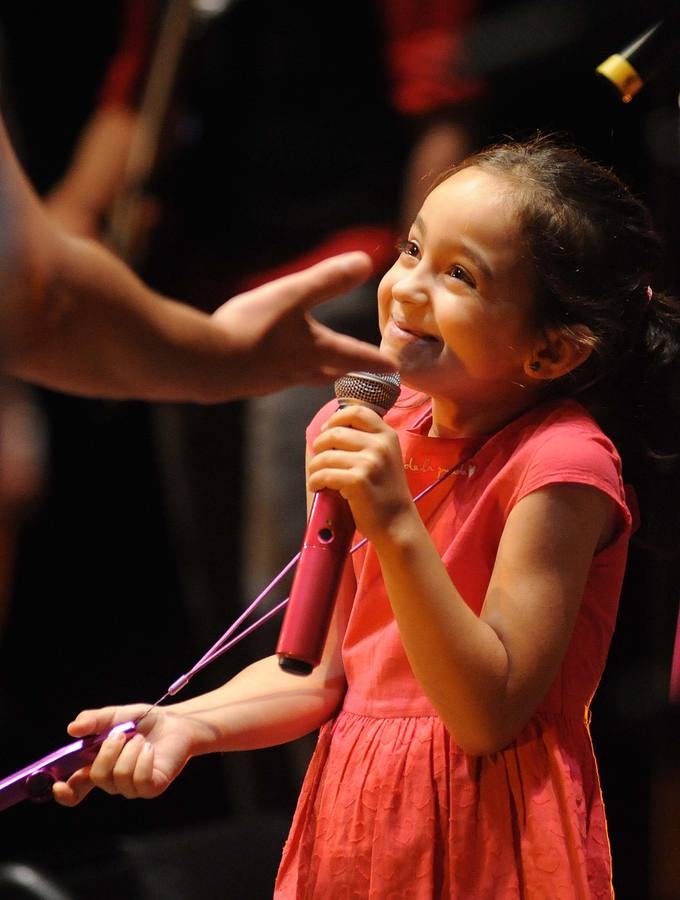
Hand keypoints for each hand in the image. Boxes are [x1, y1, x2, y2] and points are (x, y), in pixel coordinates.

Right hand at [52, 704, 194, 805]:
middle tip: (121, 734)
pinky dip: (144, 758)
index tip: (58, 784)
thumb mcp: (115, 716)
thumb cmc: (144, 721)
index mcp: (98, 766)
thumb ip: (93, 721)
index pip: (75, 788)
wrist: (175, 722)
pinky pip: (140, 780)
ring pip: (119, 777)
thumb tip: (72, 729)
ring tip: (140, 739)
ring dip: (130, 751)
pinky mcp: (152, 788)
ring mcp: (132, 787)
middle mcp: (113, 781)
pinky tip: (149, 748)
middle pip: (97, 777)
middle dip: (107, 751)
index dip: (65, 791)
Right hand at [212, 253, 397, 394]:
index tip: (395, 369)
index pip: (355, 356)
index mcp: (315, 351)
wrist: (204, 364)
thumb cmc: (252, 328)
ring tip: (316, 367)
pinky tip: (266, 364)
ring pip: (300, 378)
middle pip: (329, 373)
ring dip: (313, 372)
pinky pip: (270, 378)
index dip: (376, 360)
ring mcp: (270, 382)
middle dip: (346, 372)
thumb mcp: (293, 295)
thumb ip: (327, 280)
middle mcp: (297, 372)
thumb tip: (366, 260)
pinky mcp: (246, 384)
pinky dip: (278, 372)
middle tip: (360, 373)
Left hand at [308, 404, 413, 540]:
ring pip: (326, 456)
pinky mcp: (358, 480)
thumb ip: (366, 440)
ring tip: (316, 475)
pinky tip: (318, 486)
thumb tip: (330, 429)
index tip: (326, 431)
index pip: (356, 411)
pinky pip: (324, 474)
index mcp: (387, 435)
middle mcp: (380, 445)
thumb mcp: (385, 457)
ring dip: (314, 466)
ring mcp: (370, 462)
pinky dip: (315, 481)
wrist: (398, 522)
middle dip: (319, 445)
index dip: (336, 418)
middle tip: (319, 458)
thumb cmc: (386, 490)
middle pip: (335, 432)